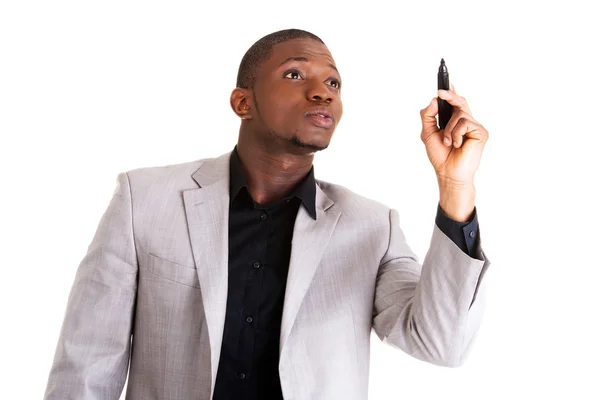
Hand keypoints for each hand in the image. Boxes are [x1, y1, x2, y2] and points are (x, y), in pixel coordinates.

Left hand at [419, 85, 488, 220]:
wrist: (448, 172)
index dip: (451, 92)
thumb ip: (428, 116)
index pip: (454, 103)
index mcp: (454, 121)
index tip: (445, 83)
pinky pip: (465, 123)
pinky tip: (458, 145)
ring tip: (448, 142)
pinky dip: (456, 134)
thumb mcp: (427, 133)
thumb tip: (433, 99)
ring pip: (459, 114)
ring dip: (448, 129)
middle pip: (460, 101)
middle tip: (440, 93)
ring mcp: (474, 127)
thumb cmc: (440, 155)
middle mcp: (466, 122)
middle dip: (450, 95)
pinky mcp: (481, 132)